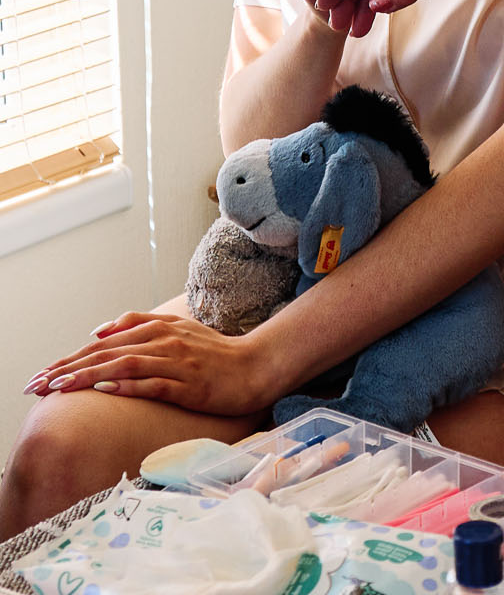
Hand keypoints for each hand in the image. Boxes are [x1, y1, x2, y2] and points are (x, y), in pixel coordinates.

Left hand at [23, 312, 272, 415]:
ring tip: (58, 388)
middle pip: (107, 351)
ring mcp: (177, 362)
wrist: (254, 366)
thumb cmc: (213, 354)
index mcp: (160, 327)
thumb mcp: (177, 331)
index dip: (71, 356)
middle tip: (36, 385)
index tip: (43, 374)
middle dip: (67, 368)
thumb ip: (141, 326)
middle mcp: (165, 340)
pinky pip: (152, 383)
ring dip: (88, 376)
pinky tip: (104, 390)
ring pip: (124, 365)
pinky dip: (127, 386)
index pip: (105, 340)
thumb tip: (99, 331)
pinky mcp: (188, 384)